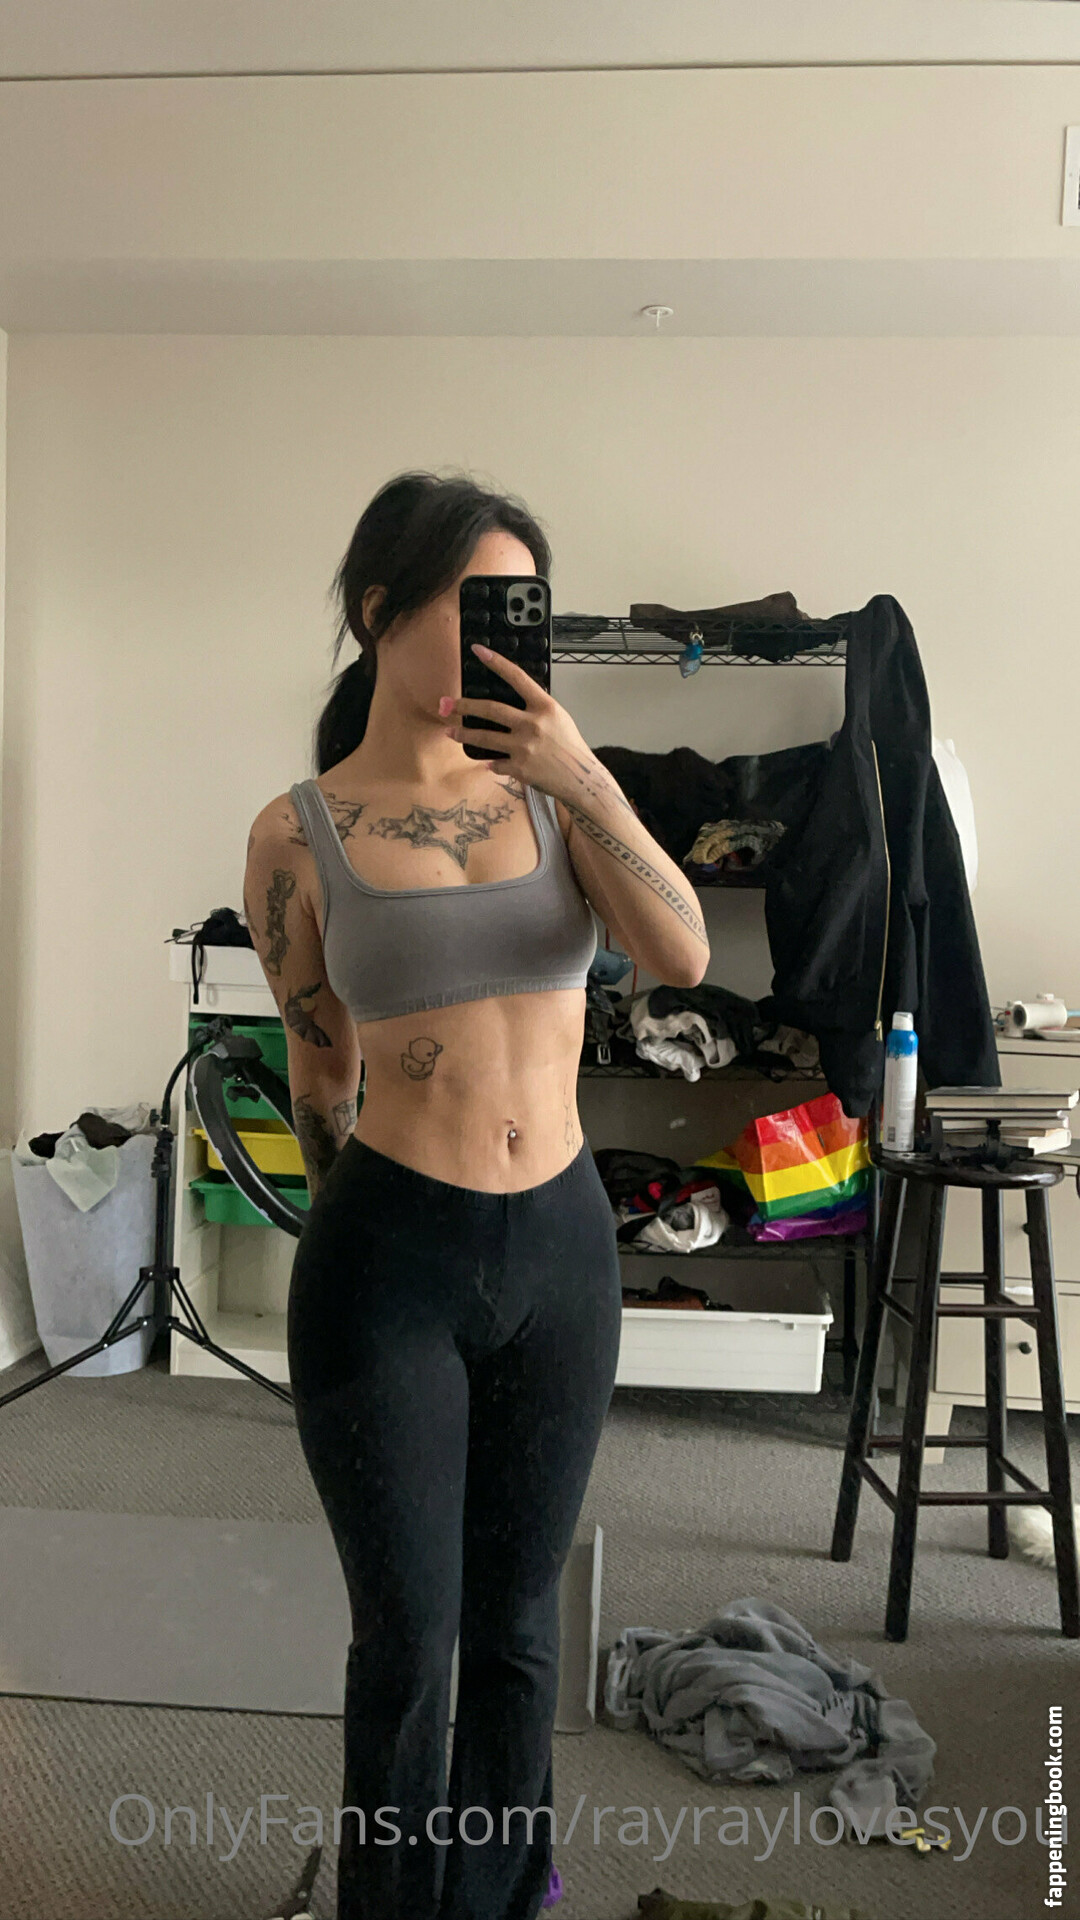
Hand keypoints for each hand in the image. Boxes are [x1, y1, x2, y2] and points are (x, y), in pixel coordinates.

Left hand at [440, 645, 595, 802]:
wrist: (581, 778)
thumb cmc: (570, 746)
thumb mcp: (558, 717)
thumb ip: (535, 708)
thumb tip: (508, 702)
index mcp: (544, 707)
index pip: (516, 677)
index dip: (496, 662)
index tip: (478, 650)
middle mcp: (533, 725)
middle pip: (490, 709)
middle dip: (464, 705)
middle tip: (446, 704)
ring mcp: (524, 747)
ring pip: (484, 737)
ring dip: (463, 734)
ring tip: (450, 732)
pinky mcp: (519, 768)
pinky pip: (495, 763)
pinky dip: (490, 762)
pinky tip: (487, 762)